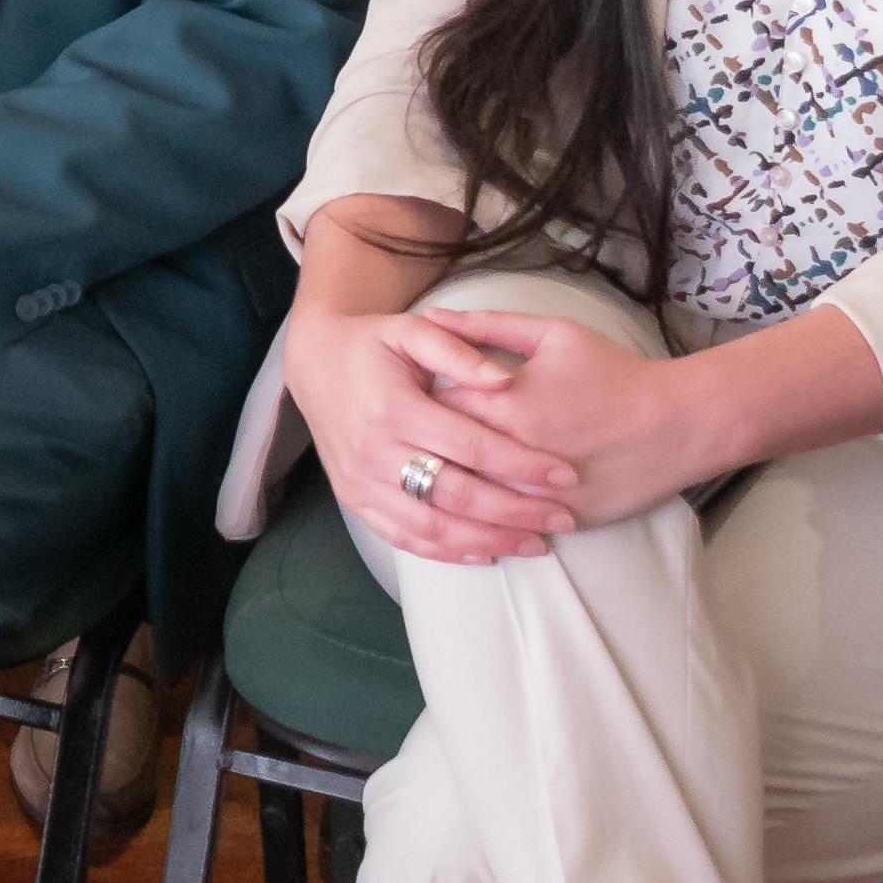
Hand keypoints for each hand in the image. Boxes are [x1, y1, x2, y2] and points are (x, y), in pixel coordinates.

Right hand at [282, 303, 580, 565]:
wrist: (315, 365)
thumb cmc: (372, 345)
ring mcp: (360, 481)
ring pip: (432, 527)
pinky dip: (447, 552)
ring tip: (535, 545)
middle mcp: (373, 451)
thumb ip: (458, 350)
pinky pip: (403, 537)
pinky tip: (486, 553)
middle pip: (457, 495)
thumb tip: (506, 381)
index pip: (471, 447)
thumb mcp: (411, 329)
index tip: (567, 476)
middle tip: (563, 520)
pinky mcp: (354, 499)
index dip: (523, 464)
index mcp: (393, 408)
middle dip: (516, 512)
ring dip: (489, 540)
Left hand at [420, 306, 725, 532]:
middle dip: (427, 447)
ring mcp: (536, 494)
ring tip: (441, 474)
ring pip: (468, 501)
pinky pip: (507, 527)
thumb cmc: (615, 372)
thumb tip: (429, 316)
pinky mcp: (559, 521)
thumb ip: (486, 326)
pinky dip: (487, 519)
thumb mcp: (552, 334)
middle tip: (419, 438)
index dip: (419, 402)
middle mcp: (513, 454)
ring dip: (451, 489)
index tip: (415, 396)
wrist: (680, 422)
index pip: (431, 407)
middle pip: (441, 456)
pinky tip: (474, 507)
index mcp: (504, 405)